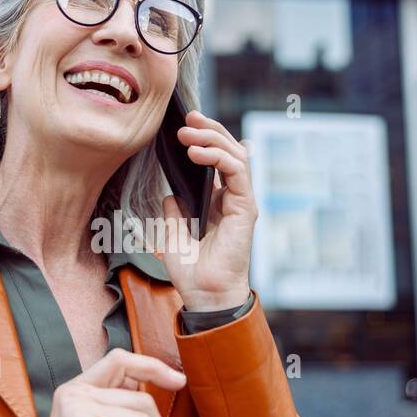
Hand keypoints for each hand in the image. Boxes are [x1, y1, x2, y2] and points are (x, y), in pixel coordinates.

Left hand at [159, 110, 255, 311]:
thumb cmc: (193, 273)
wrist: (204, 296)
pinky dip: (219, 157)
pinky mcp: (245, 208)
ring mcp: (240, 202)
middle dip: (208, 130)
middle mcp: (232, 199)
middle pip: (228, 151)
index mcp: (217, 203)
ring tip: (188, 134)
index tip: (183, 126)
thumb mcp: (173, 236)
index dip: (203, 139)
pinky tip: (197, 153)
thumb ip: (174, 212)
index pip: (216, 160)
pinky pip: (237, 172)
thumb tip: (171, 194)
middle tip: (186, 120)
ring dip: (212, 138)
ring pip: (236, 155)